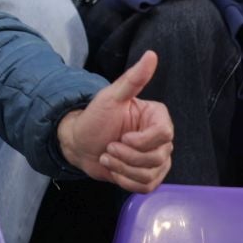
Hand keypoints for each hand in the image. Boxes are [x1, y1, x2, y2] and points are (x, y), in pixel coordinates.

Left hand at [56, 52, 174, 193]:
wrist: (78, 143)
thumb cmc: (94, 118)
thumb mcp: (110, 97)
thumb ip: (133, 79)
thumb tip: (151, 55)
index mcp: (157, 118)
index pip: (164, 135)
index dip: (141, 141)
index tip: (121, 137)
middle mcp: (161, 139)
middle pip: (158, 157)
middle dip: (126, 155)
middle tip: (108, 147)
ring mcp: (156, 160)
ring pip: (151, 173)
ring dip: (122, 167)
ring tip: (107, 155)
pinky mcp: (147, 176)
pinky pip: (145, 186)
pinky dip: (125, 180)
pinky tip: (113, 169)